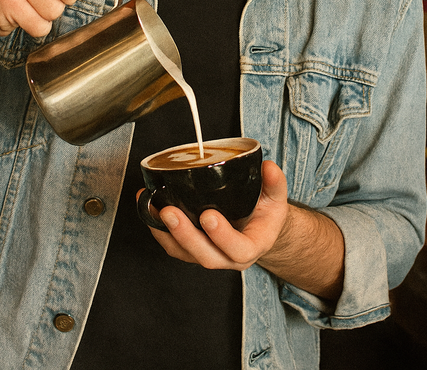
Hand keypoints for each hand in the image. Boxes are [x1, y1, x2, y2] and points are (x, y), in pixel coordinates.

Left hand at [141, 160, 288, 270]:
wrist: (256, 227)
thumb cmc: (265, 215)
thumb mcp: (276, 199)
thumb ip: (275, 184)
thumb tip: (269, 168)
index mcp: (251, 247)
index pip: (238, 250)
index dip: (222, 236)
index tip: (209, 216)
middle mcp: (228, 257)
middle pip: (205, 256)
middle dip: (185, 234)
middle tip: (171, 212)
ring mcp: (208, 254)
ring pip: (185, 253)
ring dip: (167, 232)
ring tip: (156, 209)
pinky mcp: (191, 249)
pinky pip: (172, 246)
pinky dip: (158, 229)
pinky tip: (149, 209)